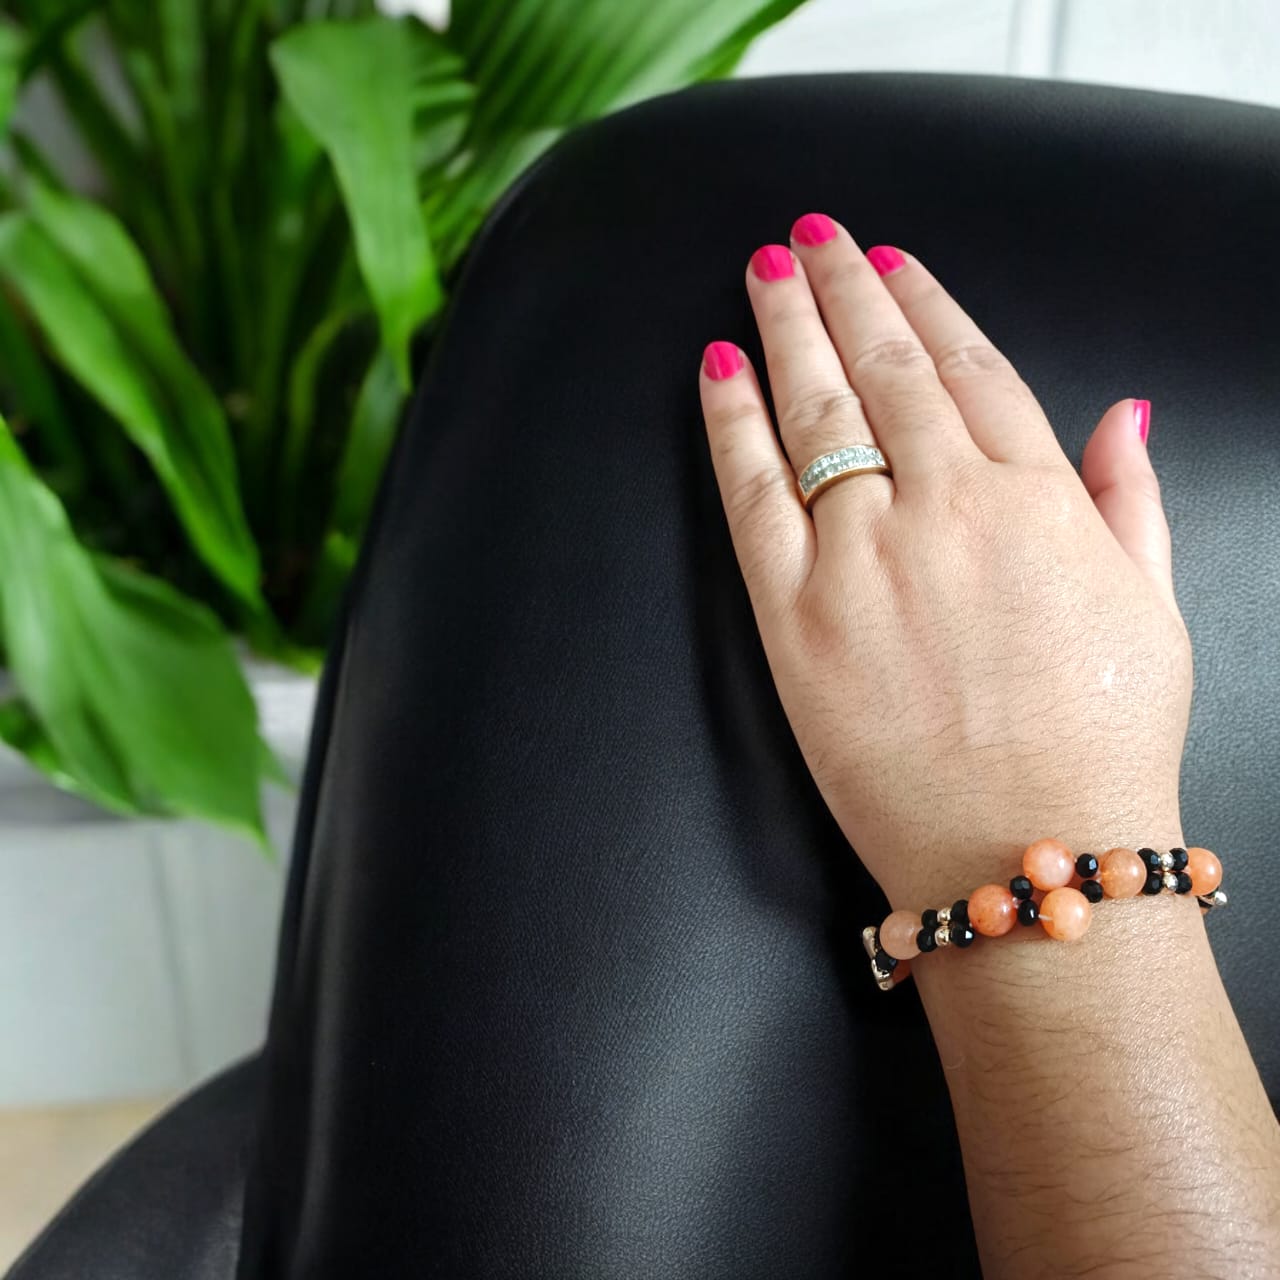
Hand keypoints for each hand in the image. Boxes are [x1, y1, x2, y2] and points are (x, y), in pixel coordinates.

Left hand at [698, 216, 1192, 910]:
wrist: (1030, 856)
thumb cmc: (1100, 744)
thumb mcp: (1151, 608)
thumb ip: (1125, 499)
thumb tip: (1121, 411)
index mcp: (1033, 500)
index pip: (968, 367)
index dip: (924, 303)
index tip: (893, 261)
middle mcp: (942, 508)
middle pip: (881, 366)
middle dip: (843, 287)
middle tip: (810, 234)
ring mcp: (860, 559)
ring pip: (813, 411)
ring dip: (784, 329)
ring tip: (764, 272)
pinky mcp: (795, 618)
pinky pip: (752, 496)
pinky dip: (730, 425)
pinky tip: (716, 370)